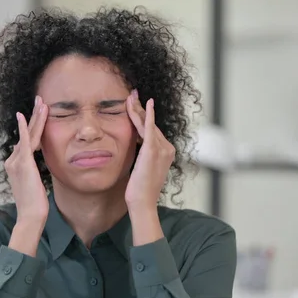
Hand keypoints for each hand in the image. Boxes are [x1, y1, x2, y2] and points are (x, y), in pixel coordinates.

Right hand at [5, 96, 49, 222]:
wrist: (31, 216)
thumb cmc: (34, 204)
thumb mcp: (34, 183)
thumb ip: (32, 171)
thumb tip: (34, 165)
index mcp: (15, 165)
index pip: (26, 140)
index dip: (33, 126)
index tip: (40, 113)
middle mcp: (13, 161)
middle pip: (26, 134)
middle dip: (34, 116)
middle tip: (40, 99)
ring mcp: (16, 162)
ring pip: (27, 134)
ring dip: (35, 117)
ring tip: (42, 102)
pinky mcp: (23, 164)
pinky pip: (24, 142)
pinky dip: (24, 128)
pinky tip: (23, 116)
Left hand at [125, 90, 174, 208]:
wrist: (143, 202)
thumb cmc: (140, 189)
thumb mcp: (142, 168)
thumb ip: (142, 155)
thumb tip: (135, 146)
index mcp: (166, 152)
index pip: (152, 130)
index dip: (143, 116)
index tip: (134, 105)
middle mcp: (167, 149)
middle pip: (151, 124)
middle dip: (140, 108)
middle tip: (132, 94)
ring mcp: (162, 149)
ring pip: (148, 124)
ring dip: (138, 109)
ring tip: (130, 96)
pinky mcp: (153, 151)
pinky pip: (150, 129)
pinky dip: (148, 115)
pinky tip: (147, 103)